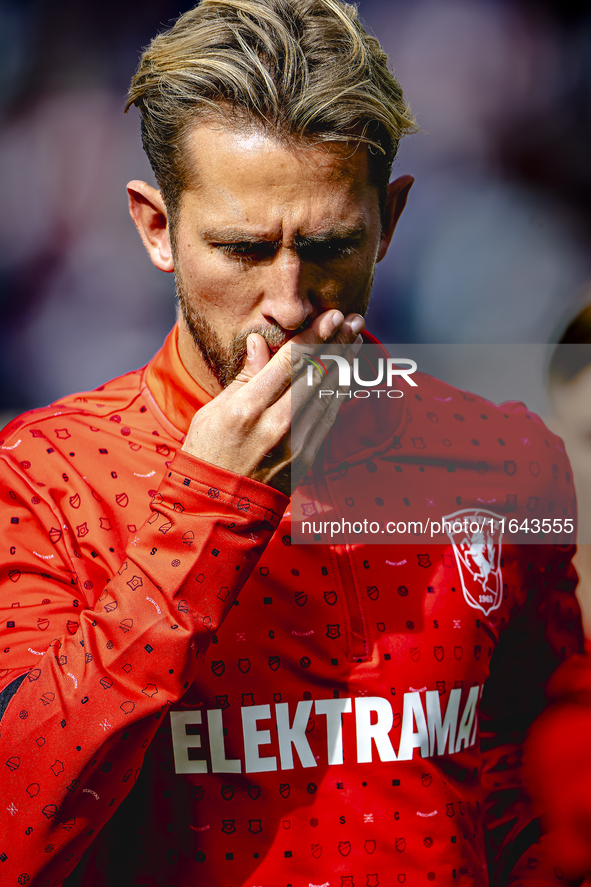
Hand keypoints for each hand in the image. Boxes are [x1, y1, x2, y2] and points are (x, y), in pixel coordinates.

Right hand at [181, 310, 363, 494]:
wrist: (217, 508)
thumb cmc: (208, 454)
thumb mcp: (213, 412)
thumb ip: (243, 378)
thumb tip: (260, 344)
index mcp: (247, 407)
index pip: (290, 361)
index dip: (315, 335)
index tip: (331, 315)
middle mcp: (276, 424)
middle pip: (317, 374)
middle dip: (338, 343)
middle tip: (354, 320)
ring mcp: (296, 443)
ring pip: (329, 394)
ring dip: (345, 364)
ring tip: (356, 341)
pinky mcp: (307, 459)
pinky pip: (329, 419)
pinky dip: (339, 393)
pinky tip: (346, 377)